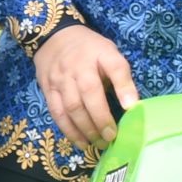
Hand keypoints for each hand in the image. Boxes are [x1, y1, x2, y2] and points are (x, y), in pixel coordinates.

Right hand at [31, 26, 139, 151]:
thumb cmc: (89, 50)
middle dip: (101, 120)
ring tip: (99, 143)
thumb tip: (133, 107)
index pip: (115, 67)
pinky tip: (81, 142)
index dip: (124, 87)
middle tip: (112, 138)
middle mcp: (78, 66)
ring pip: (71, 107)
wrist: (54, 38)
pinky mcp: (47, 90)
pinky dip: (69, 130)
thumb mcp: (109, 54)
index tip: (131, 108)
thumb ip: (120, 77)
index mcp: (100, 54)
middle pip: (89, 94)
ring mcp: (60, 79)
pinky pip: (57, 113)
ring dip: (86, 129)